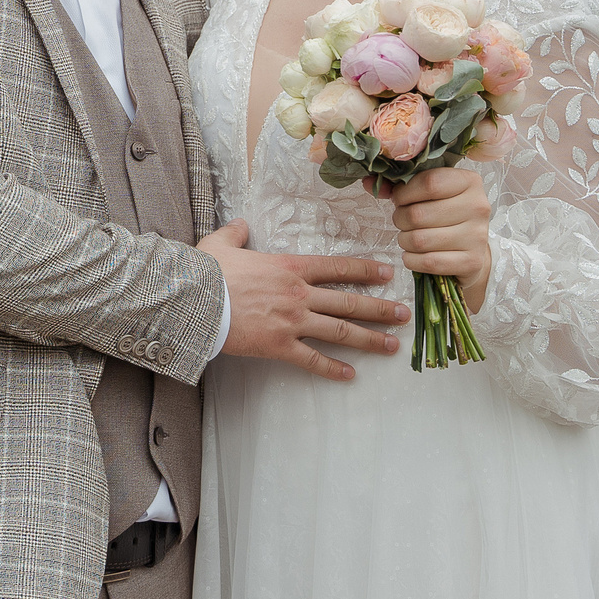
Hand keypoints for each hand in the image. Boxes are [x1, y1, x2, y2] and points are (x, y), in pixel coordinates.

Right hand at [198, 220, 404, 381]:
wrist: (195, 299)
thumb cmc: (208, 271)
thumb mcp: (222, 243)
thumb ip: (237, 233)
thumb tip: (242, 224)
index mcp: (291, 267)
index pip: (338, 268)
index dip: (366, 270)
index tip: (387, 273)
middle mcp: (300, 294)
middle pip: (349, 302)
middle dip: (380, 309)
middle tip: (403, 314)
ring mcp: (293, 322)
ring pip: (341, 331)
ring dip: (369, 339)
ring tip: (391, 346)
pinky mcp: (279, 346)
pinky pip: (312, 360)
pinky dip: (332, 369)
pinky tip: (350, 374)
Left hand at [383, 168, 493, 312]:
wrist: (470, 250)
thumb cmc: (444, 215)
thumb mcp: (427, 194)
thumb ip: (399, 185)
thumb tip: (368, 182)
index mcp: (469, 181)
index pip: (429, 182)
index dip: (404, 193)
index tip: (399, 199)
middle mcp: (478, 206)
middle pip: (419, 214)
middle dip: (400, 219)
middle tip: (403, 222)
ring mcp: (477, 236)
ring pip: (420, 240)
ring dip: (405, 240)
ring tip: (409, 237)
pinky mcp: (472, 262)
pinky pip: (428, 262)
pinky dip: (412, 260)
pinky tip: (414, 255)